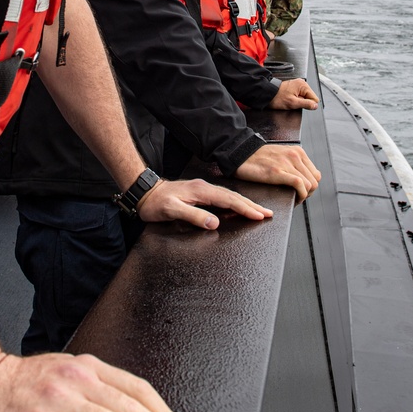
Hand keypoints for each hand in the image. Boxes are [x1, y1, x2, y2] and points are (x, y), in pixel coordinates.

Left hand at [136, 177, 272, 230]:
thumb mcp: (172, 211)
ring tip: (259, 211)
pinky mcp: (200, 193)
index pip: (229, 200)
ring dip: (245, 204)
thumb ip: (193, 216)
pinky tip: (239, 208)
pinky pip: (222, 198)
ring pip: (229, 196)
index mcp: (201, 191)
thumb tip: (215, 223)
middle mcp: (204, 188)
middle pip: (233, 196)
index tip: (260, 215)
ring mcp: (203, 190)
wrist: (144, 192)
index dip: (245, 208)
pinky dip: (235, 203)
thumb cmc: (155, 203)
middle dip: (252, 205)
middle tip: (268, 213)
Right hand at [235, 144, 320, 201]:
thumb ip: (292, 163)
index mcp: (297, 151)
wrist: (240, 154)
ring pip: (310, 184)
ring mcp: (287, 163)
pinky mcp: (278, 171)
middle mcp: (295, 155)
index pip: (315, 174)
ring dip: (304, 196)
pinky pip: (300, 184)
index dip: (311, 186)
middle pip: (314, 181)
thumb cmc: (257, 157)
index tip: (302, 192)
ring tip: (294, 199)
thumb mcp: (281, 155)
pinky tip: (294, 199)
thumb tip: (302, 178)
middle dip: (308, 193)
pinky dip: (300, 195)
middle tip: (297, 198)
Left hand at [269, 78, 318, 110]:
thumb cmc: (278, 98)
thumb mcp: (293, 103)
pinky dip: (296, 99)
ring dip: (299, 101)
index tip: (299, 104)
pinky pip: (300, 96)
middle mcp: (302, 83)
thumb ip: (306, 104)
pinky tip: (290, 99)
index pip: (314, 98)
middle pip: (310, 97)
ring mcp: (298, 85)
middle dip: (303, 102)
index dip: (308, 104)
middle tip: (294, 102)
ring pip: (305, 97)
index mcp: (303, 85)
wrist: (268, 95)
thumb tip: (315, 106)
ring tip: (291, 100)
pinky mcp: (295, 88)